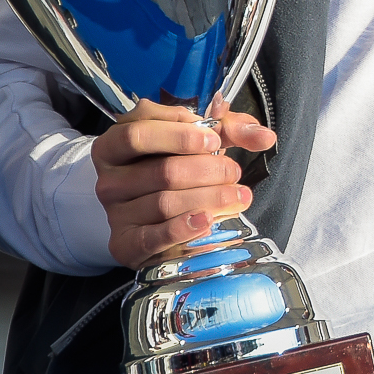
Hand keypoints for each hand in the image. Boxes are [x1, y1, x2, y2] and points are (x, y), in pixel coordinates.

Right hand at [92, 97, 275, 266]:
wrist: (151, 214)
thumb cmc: (176, 164)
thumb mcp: (198, 138)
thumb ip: (229, 129)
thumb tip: (263, 136)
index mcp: (117, 143)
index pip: (140, 132)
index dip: (180, 134)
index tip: (214, 139)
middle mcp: (109, 178)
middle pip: (162, 171)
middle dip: (207, 170)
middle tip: (232, 172)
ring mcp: (115, 212)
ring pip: (164, 203)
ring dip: (209, 198)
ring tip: (236, 195)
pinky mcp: (124, 243)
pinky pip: (152, 237)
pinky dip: (182, 228)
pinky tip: (206, 220)